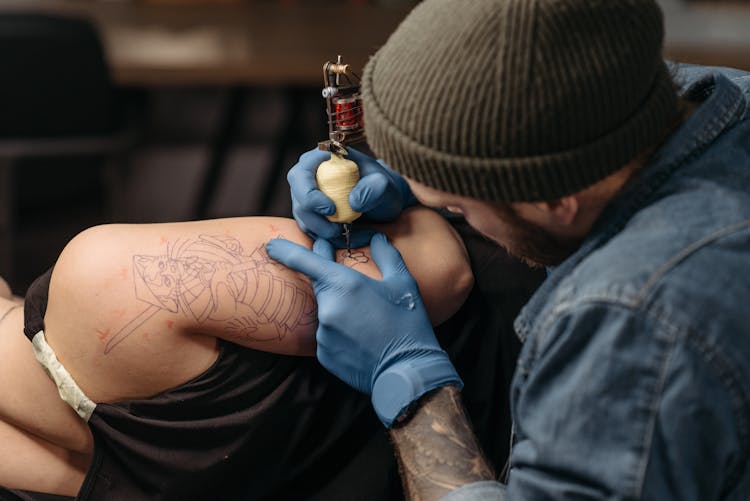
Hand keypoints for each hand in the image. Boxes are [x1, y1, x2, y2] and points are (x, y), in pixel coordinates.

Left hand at [266, 233, 461, 426]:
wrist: (407, 373)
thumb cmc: (408, 324)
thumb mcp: (403, 283)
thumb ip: (386, 255)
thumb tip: (376, 238)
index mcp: (344, 284)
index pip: (305, 261)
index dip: (285, 250)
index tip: (270, 245)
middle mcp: (328, 308)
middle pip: (322, 287)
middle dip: (333, 282)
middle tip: (355, 286)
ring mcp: (323, 333)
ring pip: (327, 312)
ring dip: (342, 311)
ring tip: (370, 322)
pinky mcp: (324, 355)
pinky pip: (328, 335)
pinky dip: (341, 333)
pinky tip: (364, 339)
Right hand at [287, 147, 416, 247]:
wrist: (382, 201)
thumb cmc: (381, 187)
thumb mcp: (385, 185)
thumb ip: (375, 188)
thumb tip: (353, 201)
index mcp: (321, 159)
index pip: (301, 175)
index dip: (309, 195)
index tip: (331, 209)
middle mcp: (308, 177)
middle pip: (298, 201)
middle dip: (315, 219)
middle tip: (338, 229)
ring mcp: (307, 198)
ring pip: (304, 220)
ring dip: (325, 232)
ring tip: (352, 232)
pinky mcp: (311, 216)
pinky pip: (312, 231)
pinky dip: (329, 239)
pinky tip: (349, 236)